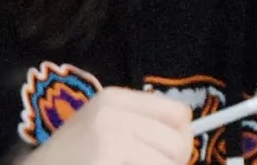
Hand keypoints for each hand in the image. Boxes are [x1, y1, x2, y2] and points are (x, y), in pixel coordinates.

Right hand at [21, 87, 193, 164]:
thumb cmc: (70, 161)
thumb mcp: (102, 130)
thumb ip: (139, 127)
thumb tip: (187, 137)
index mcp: (114, 97)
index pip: (178, 114)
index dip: (177, 141)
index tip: (163, 157)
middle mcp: (113, 110)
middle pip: (179, 142)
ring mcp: (111, 135)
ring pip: (170, 163)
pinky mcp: (109, 156)